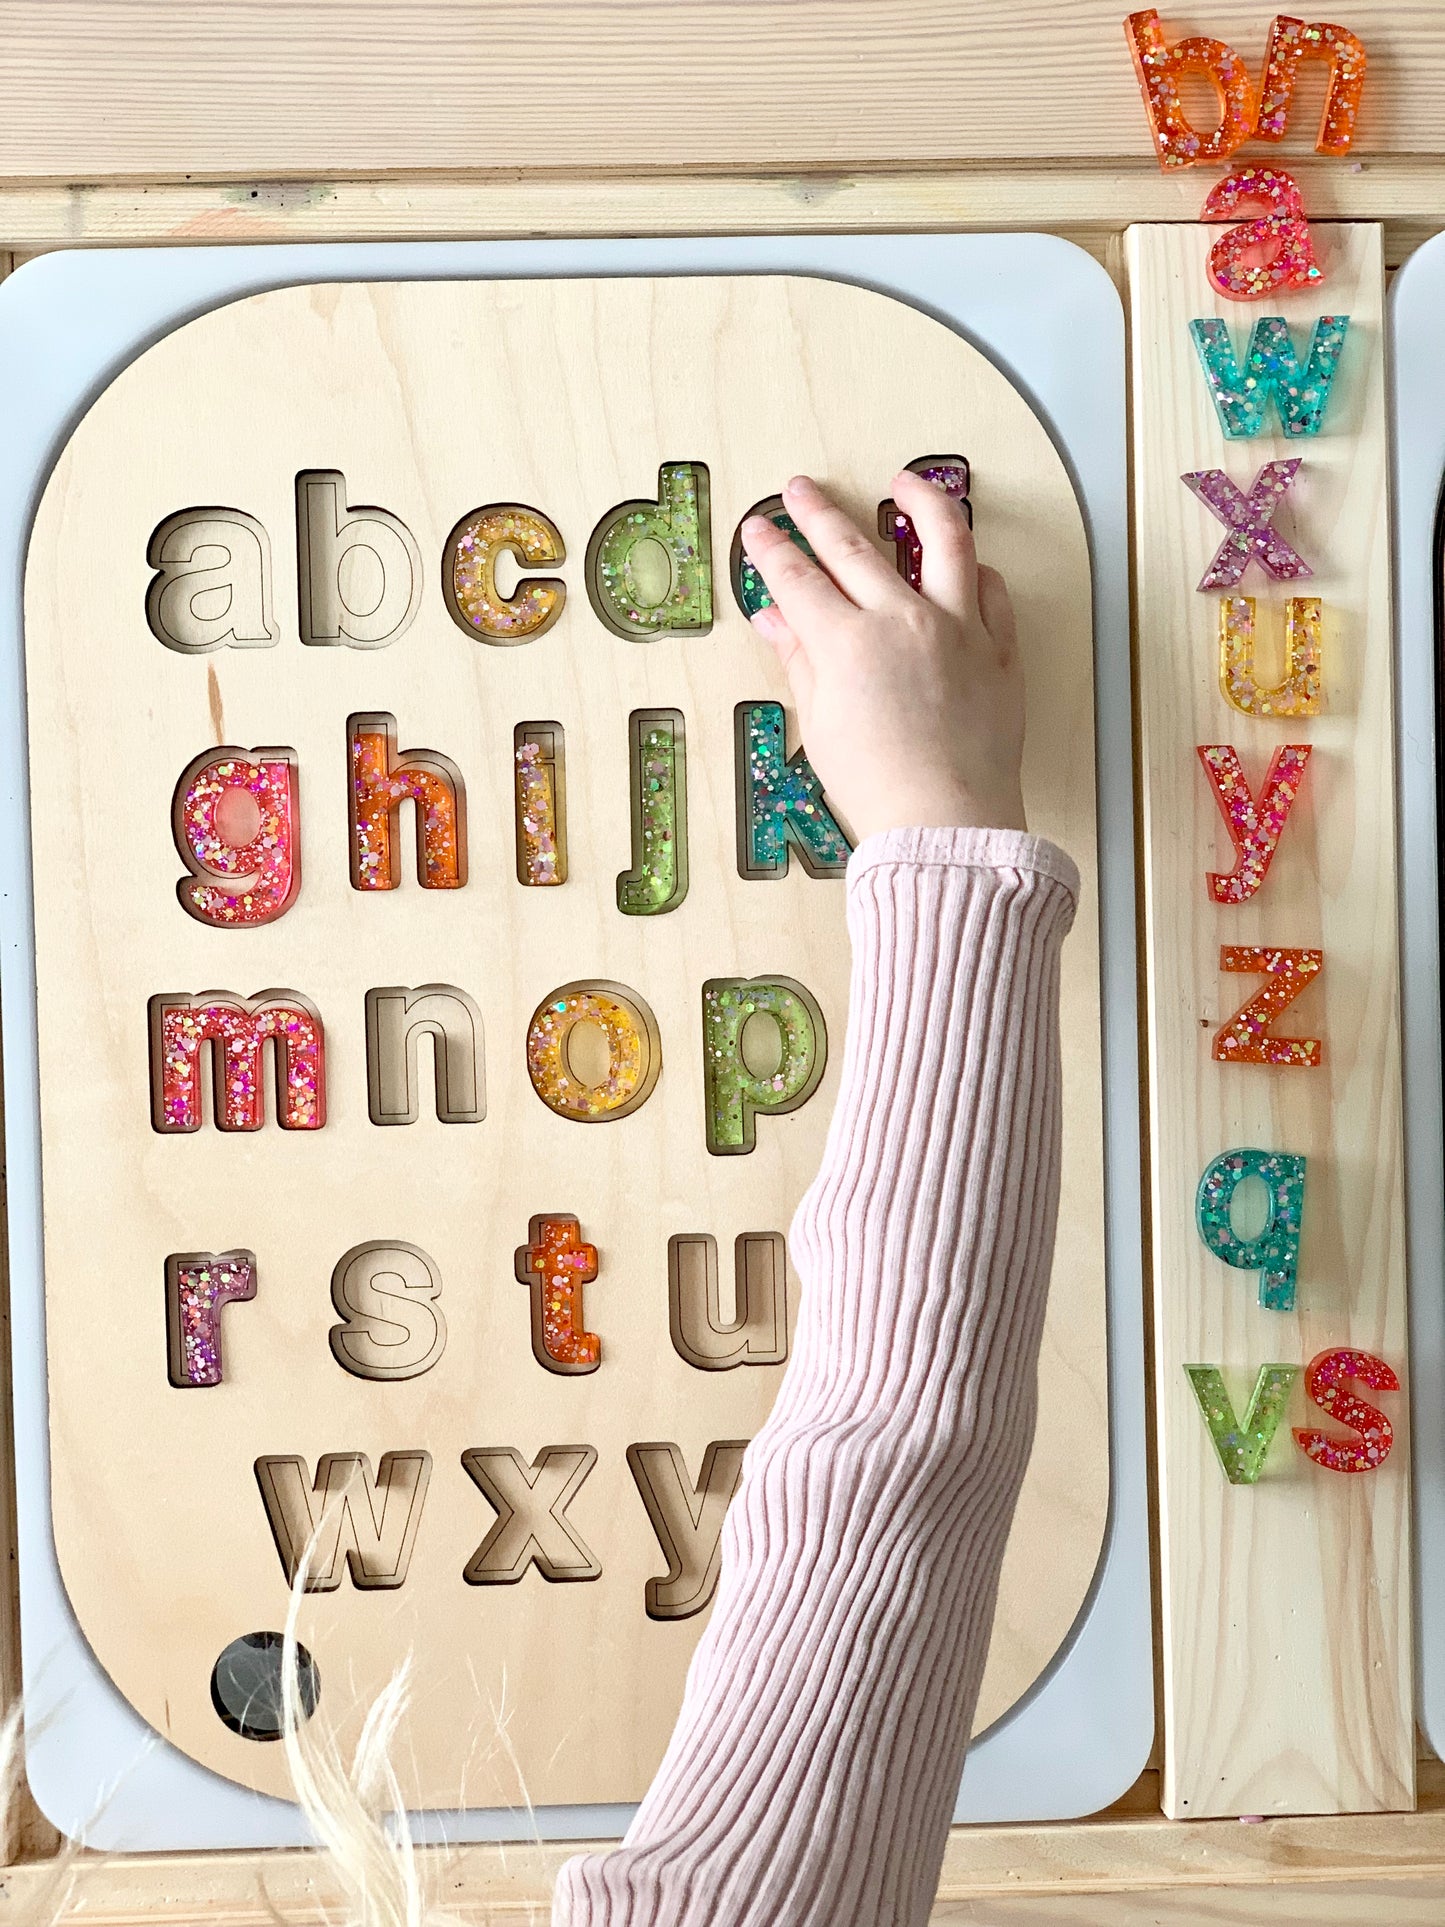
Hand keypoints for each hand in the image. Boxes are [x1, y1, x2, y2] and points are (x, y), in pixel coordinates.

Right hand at [740, 472, 1025, 840]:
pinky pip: (993, 592)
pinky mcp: (998, 651)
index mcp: (847, 641)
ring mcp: (958, 629)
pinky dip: (977, 571)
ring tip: (903, 483)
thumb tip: (775, 619)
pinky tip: (967, 563)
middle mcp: (903, 620)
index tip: (759, 528)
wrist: (945, 821)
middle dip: (818, 512)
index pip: (796, 577)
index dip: (771, 549)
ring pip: (944, 541)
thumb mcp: (820, 722)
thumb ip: (800, 660)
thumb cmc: (878, 786)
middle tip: (800, 489)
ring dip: (921, 501)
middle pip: (853, 546)